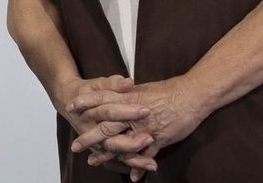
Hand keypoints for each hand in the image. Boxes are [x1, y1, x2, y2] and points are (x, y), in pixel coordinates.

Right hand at [58, 76, 157, 177]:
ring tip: (152, 164)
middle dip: (131, 141)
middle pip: (110, 139)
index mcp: (88, 111)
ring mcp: (93, 141)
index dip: (128, 111)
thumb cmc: (88, 91)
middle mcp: (88, 129)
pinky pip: (114, 161)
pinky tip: (144, 169)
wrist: (69, 102)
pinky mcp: (99, 149)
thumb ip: (114, 83)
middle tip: (150, 139)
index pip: (109, 112)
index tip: (147, 110)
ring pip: (114, 153)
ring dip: (133, 160)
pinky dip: (128, 165)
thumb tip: (129, 83)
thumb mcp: (98, 84)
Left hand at [72, 76, 206, 176]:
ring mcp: (144, 128)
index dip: (86, 102)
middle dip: (90, 137)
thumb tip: (118, 91)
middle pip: (106, 127)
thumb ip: (127, 93)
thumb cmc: (168, 90)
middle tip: (76, 146)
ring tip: (94, 162)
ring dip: (108, 155)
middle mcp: (133, 114)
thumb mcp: (143, 88)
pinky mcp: (158, 139)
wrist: (191, 95)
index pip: (101, 98)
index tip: (71, 106)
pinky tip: (133, 177)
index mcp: (128, 98)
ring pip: (121, 144)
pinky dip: (139, 166)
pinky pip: (145, 155)